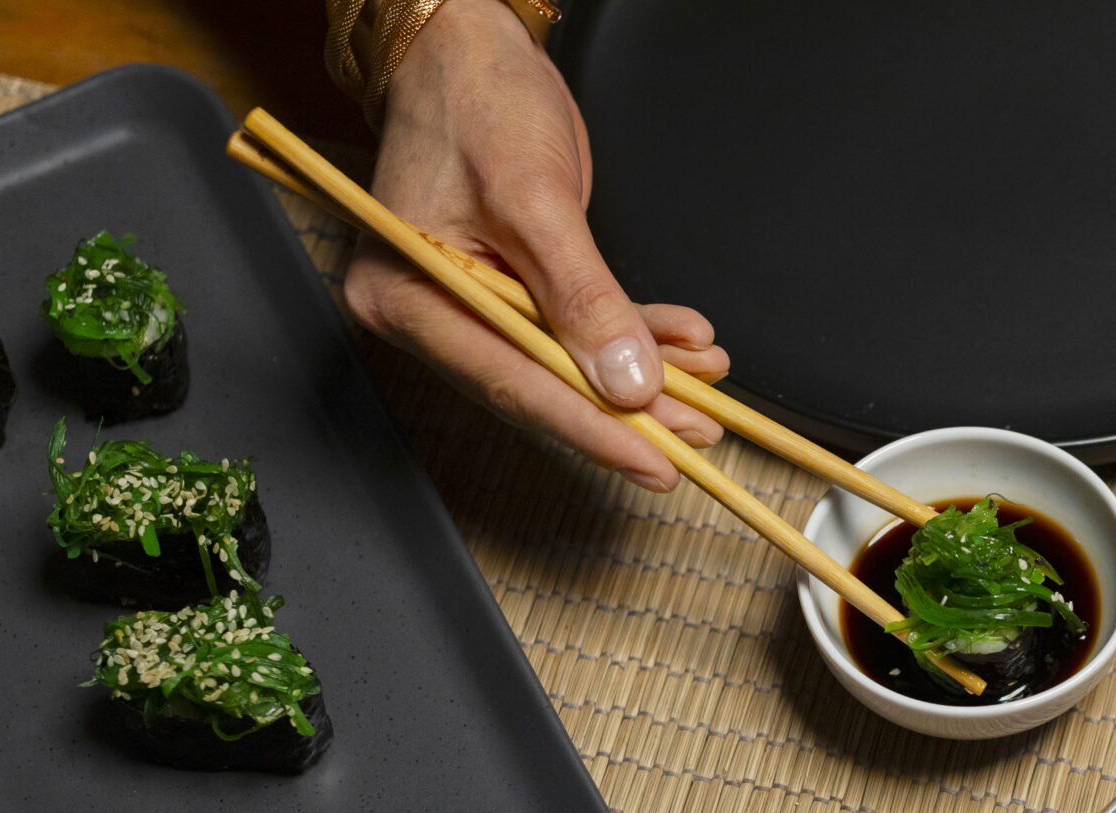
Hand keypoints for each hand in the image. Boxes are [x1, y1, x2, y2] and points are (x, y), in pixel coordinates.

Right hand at [344, 0, 726, 490]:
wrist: (466, 47)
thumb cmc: (477, 100)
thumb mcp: (534, 197)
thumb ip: (581, 296)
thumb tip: (624, 382)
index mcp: (406, 297)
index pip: (511, 382)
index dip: (590, 429)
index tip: (653, 461)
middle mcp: (430, 313)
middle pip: (541, 386)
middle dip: (628, 411)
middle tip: (699, 433)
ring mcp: (469, 306)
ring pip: (568, 364)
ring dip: (645, 376)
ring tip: (708, 386)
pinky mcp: (509, 291)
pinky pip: (577, 329)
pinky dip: (635, 337)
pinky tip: (684, 342)